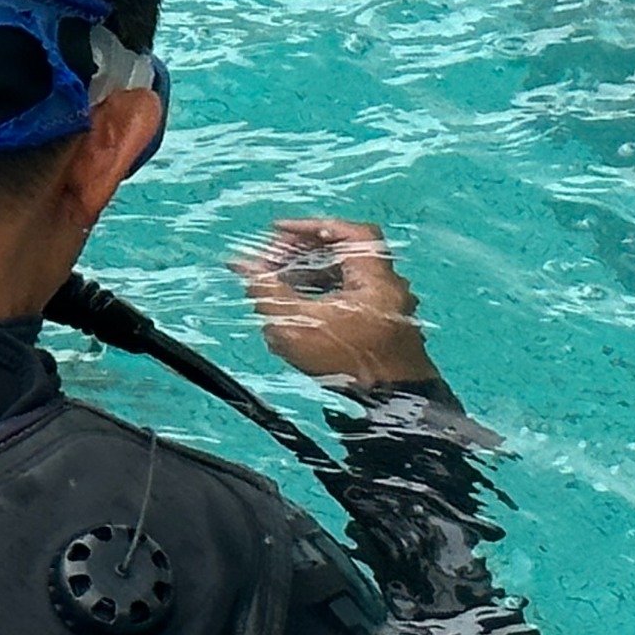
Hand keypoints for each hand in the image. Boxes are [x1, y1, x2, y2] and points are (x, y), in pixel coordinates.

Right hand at [229, 217, 443, 394]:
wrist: (393, 407)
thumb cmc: (348, 363)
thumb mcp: (295, 324)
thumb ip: (266, 290)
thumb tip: (241, 265)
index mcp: (375, 277)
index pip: (348, 232)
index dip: (310, 227)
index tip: (277, 233)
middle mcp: (389, 288)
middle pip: (344, 255)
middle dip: (304, 254)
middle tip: (271, 262)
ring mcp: (391, 311)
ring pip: (347, 279)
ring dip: (311, 277)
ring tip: (279, 287)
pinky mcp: (386, 332)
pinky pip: (352, 300)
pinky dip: (324, 297)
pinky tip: (299, 311)